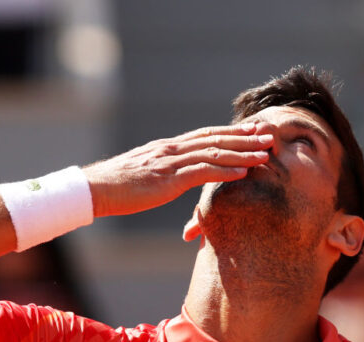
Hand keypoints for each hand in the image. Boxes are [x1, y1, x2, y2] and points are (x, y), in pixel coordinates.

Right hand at [83, 122, 272, 216]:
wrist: (95, 189)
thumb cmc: (116, 186)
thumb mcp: (144, 173)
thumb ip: (162, 170)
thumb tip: (174, 175)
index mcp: (167, 147)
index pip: (205, 135)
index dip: (231, 132)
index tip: (252, 130)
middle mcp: (172, 149)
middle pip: (215, 139)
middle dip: (244, 137)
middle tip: (269, 135)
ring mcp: (170, 163)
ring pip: (214, 153)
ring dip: (242, 153)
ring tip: (265, 154)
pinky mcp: (168, 180)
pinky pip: (202, 172)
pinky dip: (225, 170)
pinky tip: (243, 172)